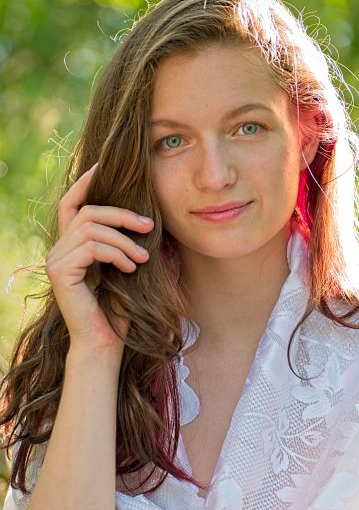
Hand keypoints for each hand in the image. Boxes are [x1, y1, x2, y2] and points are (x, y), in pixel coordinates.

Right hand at [45, 163, 153, 357]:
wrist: (107, 343)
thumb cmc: (121, 308)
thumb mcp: (128, 267)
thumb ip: (129, 241)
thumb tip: (150, 216)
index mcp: (71, 246)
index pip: (71, 204)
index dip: (85, 182)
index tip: (104, 166)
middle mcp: (58, 249)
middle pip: (87, 211)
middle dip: (122, 215)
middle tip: (149, 227)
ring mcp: (56, 260)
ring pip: (92, 228)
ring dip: (124, 241)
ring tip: (142, 260)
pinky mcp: (60, 272)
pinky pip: (92, 246)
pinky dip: (117, 254)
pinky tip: (130, 269)